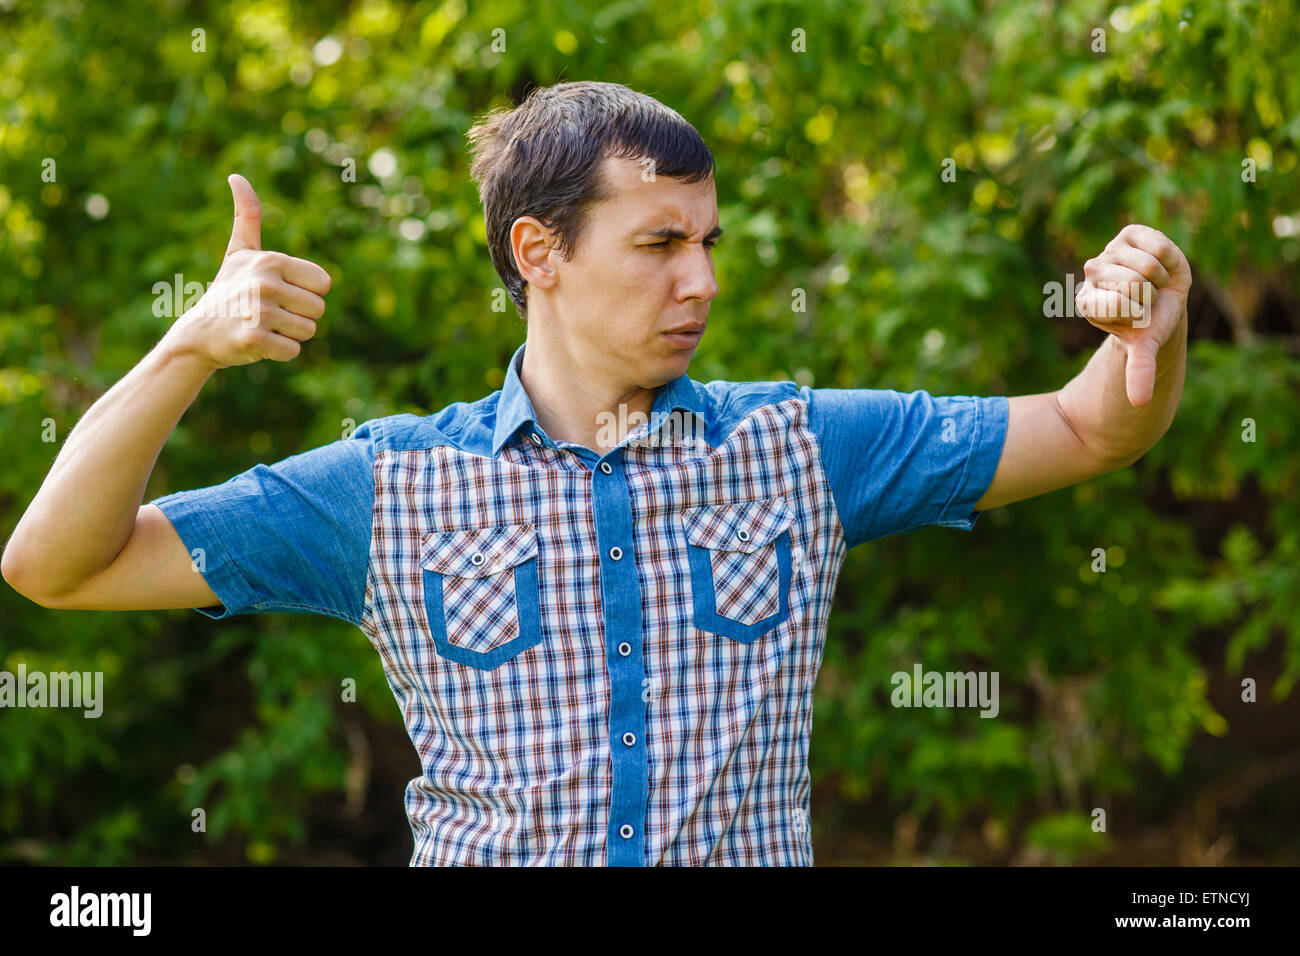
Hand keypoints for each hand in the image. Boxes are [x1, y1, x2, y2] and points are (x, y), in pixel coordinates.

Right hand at [164, 174, 332, 370]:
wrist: (198, 334)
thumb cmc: (227, 291)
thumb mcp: (239, 252)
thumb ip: (246, 215)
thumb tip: (236, 177)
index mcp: (271, 261)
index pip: (324, 284)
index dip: (306, 293)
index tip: (279, 293)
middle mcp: (265, 283)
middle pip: (318, 310)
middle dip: (298, 316)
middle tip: (267, 313)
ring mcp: (258, 311)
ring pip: (307, 332)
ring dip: (288, 335)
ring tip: (261, 326)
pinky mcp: (253, 339)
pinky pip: (292, 351)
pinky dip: (278, 352)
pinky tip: (256, 342)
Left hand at [1074, 224, 1191, 406]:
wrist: (1162, 300)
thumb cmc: (1148, 324)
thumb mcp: (1144, 347)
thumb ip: (1138, 370)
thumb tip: (1140, 402)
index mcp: (1087, 302)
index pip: (1117, 305)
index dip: (1137, 312)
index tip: (1136, 317)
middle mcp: (1091, 274)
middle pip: (1133, 284)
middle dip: (1150, 295)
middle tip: (1146, 299)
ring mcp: (1108, 251)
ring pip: (1146, 266)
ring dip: (1159, 278)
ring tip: (1153, 283)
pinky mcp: (1128, 234)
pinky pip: (1156, 244)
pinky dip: (1167, 256)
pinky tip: (1159, 262)